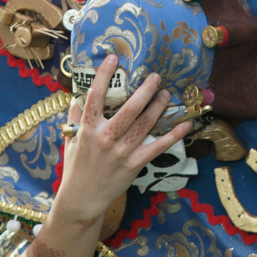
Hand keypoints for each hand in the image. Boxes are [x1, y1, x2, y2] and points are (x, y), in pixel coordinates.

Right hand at [55, 54, 191, 221]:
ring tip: (167, 94)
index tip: (113, 58)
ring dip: (159, 107)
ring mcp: (121, 152)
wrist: (82, 197)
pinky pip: (157, 147)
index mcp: (88, 128)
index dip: (103, 76)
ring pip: (145, 124)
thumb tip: (79, 94)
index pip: (95, 96)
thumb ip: (75, 115)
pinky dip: (174, 136)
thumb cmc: (76, 165)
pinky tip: (186, 124)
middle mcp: (105, 137)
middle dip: (145, 90)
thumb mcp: (71, 138)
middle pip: (129, 108)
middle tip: (155, 77)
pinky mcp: (134, 164)